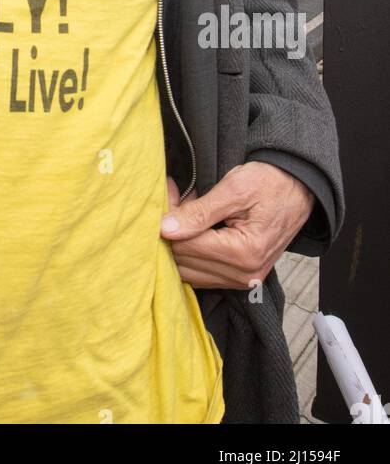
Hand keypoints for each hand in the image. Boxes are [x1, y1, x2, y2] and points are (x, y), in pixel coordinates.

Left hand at [161, 162, 314, 288]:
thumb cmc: (270, 182)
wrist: (298, 188)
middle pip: (185, 262)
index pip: (186, 247)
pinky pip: (203, 273)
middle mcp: (244, 275)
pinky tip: (194, 226)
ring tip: (185, 209)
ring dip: (181, 242)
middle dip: (172, 231)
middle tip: (174, 198)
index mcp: (244, 253)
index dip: (169, 221)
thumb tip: (165, 229)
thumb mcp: (234, 188)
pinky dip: (192, 251)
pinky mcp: (241, 278)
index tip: (168, 193)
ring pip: (190, 271)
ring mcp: (244, 280)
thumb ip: (199, 212)